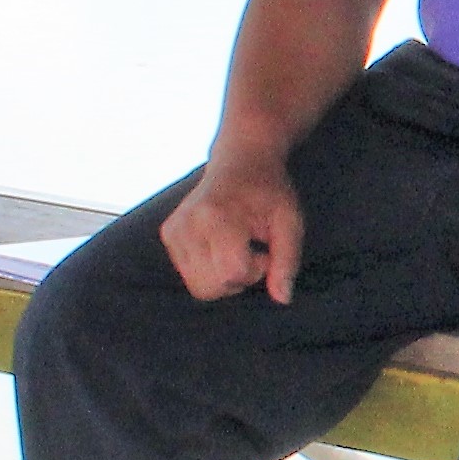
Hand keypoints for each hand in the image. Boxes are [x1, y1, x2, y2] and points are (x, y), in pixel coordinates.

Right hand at [162, 155, 304, 302]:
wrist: (240, 161)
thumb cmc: (269, 191)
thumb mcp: (290, 221)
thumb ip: (287, 260)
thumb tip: (282, 299)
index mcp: (216, 216)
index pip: (232, 273)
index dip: (256, 270)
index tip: (265, 249)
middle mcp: (187, 224)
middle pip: (211, 287)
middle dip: (239, 279)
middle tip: (253, 250)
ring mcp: (173, 230)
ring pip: (199, 287)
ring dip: (225, 277)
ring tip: (238, 247)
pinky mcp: (168, 234)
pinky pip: (191, 276)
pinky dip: (211, 270)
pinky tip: (223, 246)